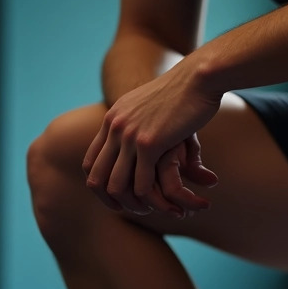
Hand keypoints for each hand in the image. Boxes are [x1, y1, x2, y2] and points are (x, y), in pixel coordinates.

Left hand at [82, 62, 220, 216]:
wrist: (197, 77)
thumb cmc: (182, 92)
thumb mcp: (150, 107)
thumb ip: (140, 125)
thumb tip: (142, 142)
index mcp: (112, 120)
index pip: (90, 162)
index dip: (99, 185)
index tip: (117, 198)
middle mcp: (115, 128)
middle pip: (96, 178)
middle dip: (111, 201)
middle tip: (132, 211)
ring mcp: (130, 136)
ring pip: (116, 185)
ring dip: (132, 205)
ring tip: (150, 211)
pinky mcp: (150, 144)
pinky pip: (140, 183)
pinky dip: (150, 200)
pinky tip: (166, 204)